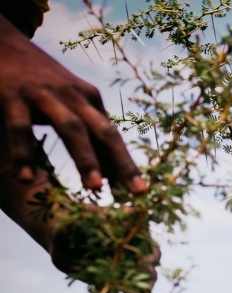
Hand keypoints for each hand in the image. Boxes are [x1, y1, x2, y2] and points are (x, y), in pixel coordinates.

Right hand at [0, 15, 145, 193]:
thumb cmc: (39, 82)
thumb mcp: (68, 102)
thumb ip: (87, 132)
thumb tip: (112, 174)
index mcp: (89, 99)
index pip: (112, 136)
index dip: (126, 164)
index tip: (140, 192)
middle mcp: (73, 95)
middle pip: (103, 132)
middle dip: (122, 162)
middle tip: (137, 192)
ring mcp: (44, 94)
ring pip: (71, 129)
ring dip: (85, 158)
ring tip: (96, 188)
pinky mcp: (12, 95)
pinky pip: (20, 129)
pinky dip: (24, 154)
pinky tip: (26, 179)